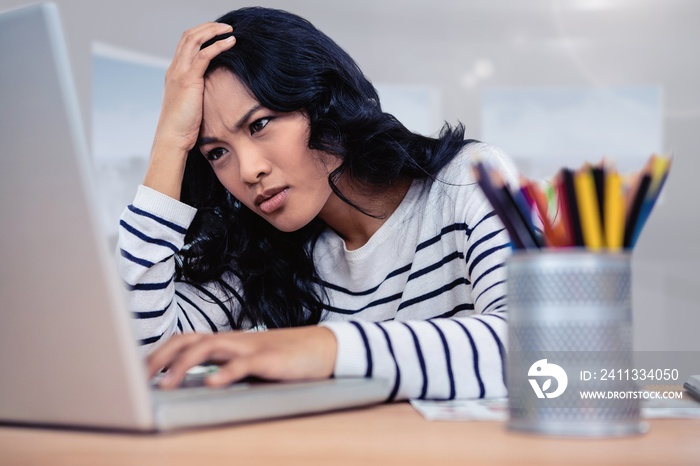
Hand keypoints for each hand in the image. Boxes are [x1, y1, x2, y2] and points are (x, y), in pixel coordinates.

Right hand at [144, 22, 235, 198]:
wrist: (172, 139)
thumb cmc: (184, 128)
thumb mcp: (192, 106)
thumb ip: (199, 95)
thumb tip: (214, 96)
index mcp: (174, 74)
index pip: (186, 45)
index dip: (201, 35)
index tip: (218, 34)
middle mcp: (174, 69)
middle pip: (189, 36)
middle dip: (208, 27)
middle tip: (226, 26)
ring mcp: (179, 72)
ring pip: (194, 39)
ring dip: (213, 31)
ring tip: (230, 30)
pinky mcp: (188, 79)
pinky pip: (204, 54)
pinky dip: (218, 45)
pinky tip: (231, 43)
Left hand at [147, 326, 337, 388]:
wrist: (321, 348)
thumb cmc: (282, 359)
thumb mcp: (247, 363)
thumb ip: (222, 368)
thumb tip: (190, 385)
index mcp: (225, 342)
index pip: (184, 341)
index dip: (158, 354)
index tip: (135, 372)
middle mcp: (233, 340)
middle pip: (188, 340)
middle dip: (159, 358)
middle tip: (138, 379)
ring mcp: (250, 347)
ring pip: (209, 347)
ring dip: (183, 365)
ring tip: (165, 385)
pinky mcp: (269, 359)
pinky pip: (243, 363)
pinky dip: (225, 373)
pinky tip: (211, 384)